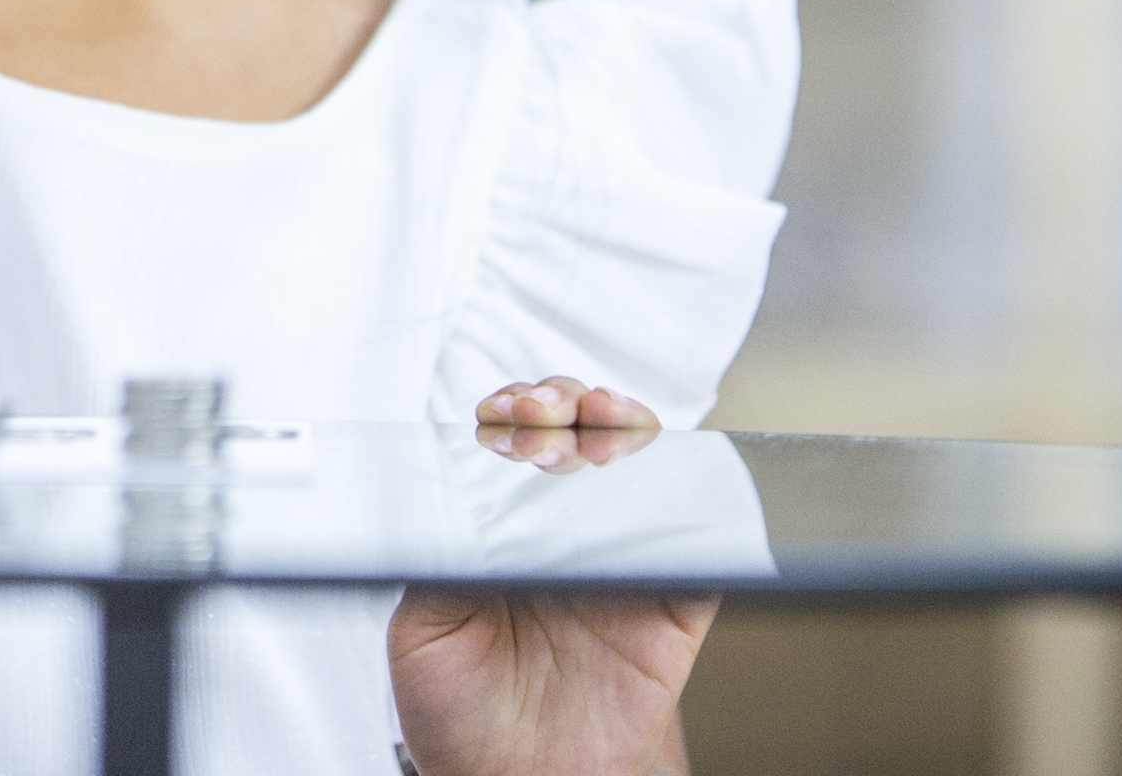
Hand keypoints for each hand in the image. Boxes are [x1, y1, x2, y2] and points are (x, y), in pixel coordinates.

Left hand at [392, 380, 706, 772]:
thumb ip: (437, 558)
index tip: (501, 411)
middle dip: (563, 404)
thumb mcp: (424, 628)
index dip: (511, 416)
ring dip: (625, 434)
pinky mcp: (672, 609)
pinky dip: (694, 510)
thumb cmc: (465, 716)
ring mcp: (619, 569)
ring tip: (598, 421)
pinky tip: (662, 483)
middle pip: (578, 443)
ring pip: (640, 475)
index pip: (513, 449)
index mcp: (500, 536)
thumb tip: (448, 500)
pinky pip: (698, 551)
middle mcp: (561, 541)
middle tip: (543, 413)